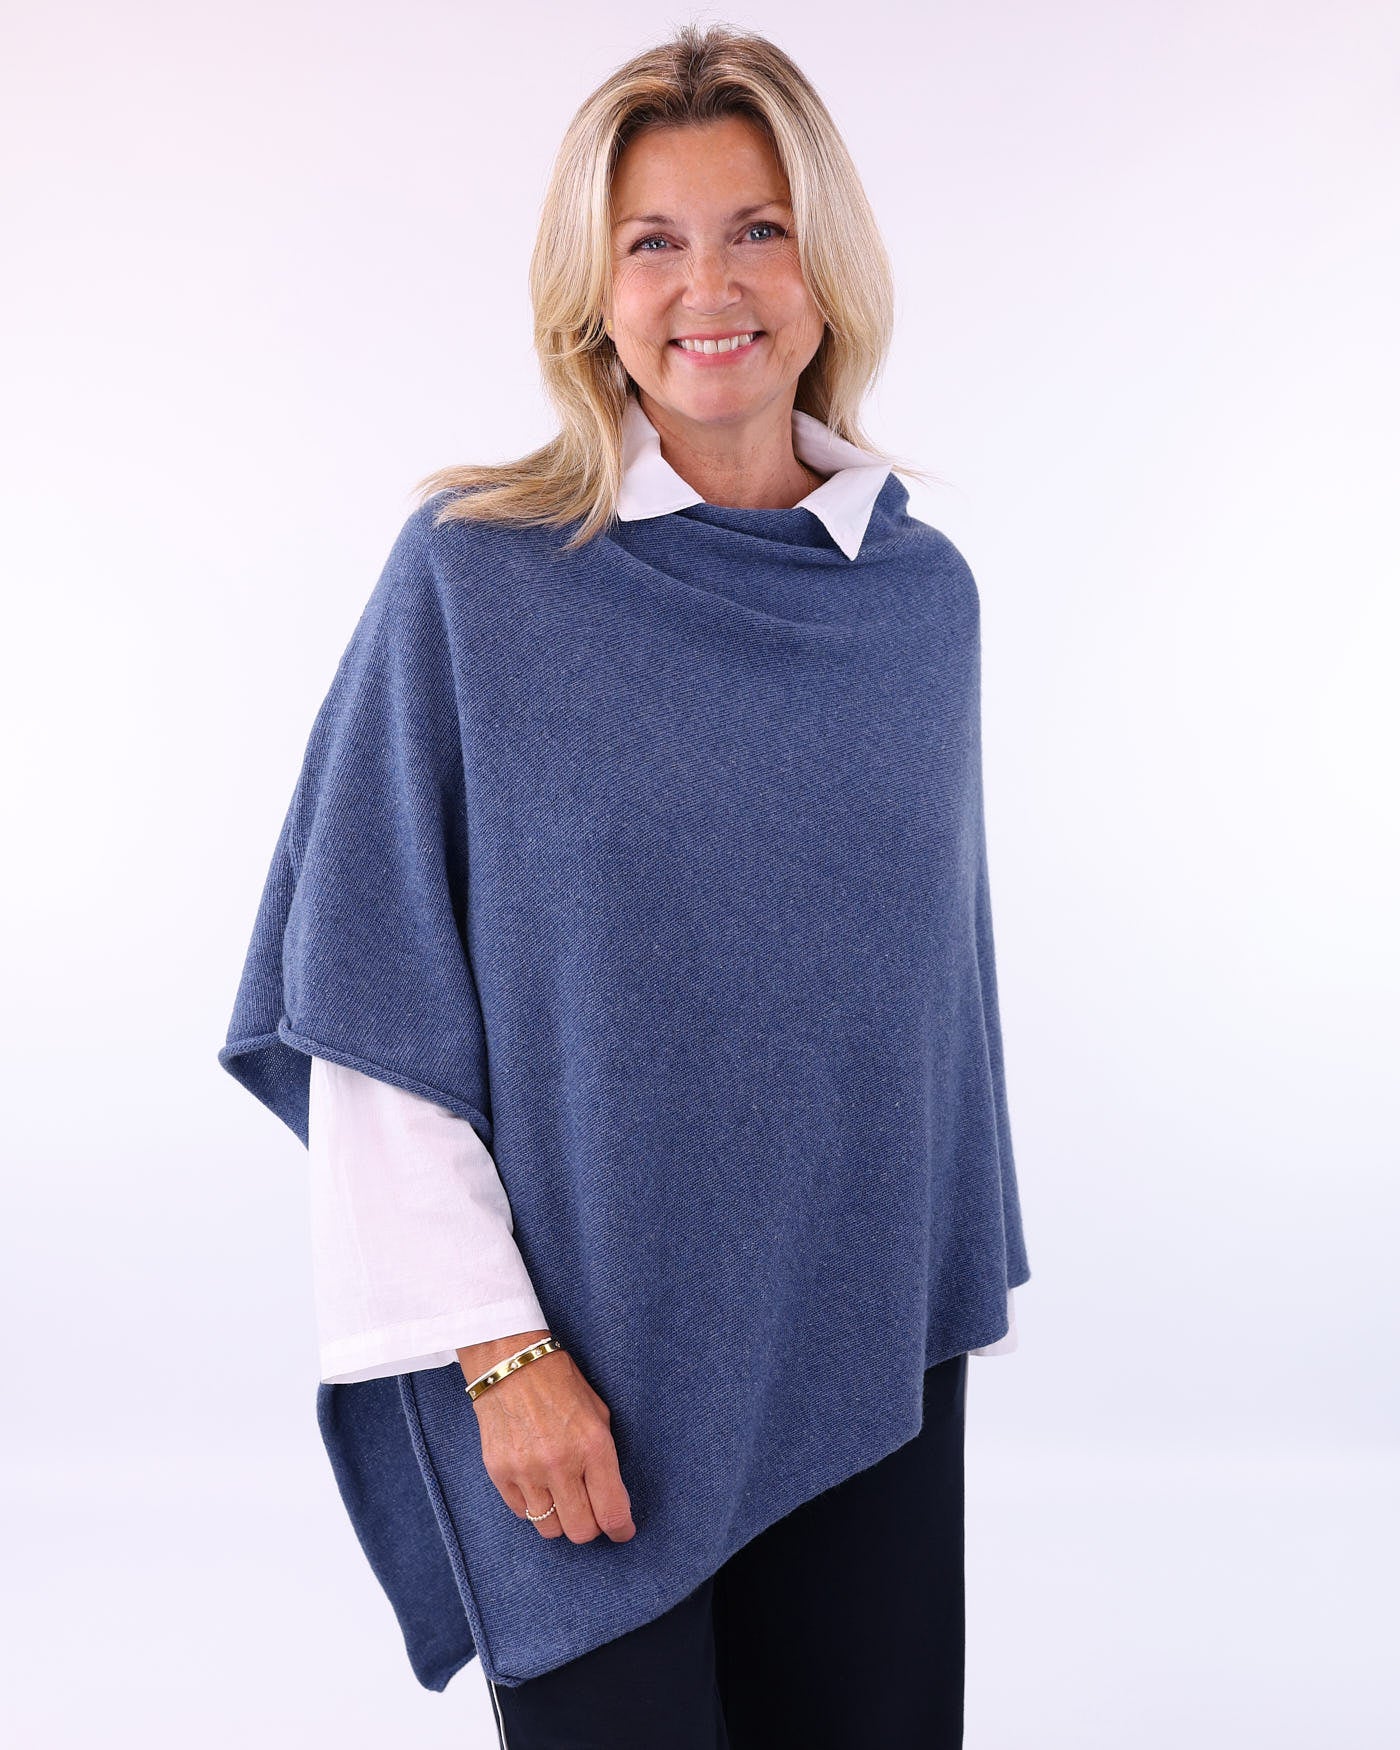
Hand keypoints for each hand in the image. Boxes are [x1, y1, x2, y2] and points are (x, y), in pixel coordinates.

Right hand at [457, 1330, 636, 1543]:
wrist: (510, 1364)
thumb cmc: (561, 1384)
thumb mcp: (598, 1413)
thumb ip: (605, 1458)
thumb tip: (611, 1499)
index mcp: (592, 1446)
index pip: (612, 1511)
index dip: (621, 1529)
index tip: (623, 1532)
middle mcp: (560, 1464)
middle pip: (580, 1531)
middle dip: (590, 1527)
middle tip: (590, 1513)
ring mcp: (526, 1471)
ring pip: (549, 1529)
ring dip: (560, 1519)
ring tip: (562, 1497)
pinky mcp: (499, 1473)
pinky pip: (522, 1513)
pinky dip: (533, 1506)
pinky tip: (537, 1484)